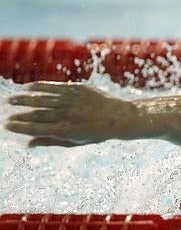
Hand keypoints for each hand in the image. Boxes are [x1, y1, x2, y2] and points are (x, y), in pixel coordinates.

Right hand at [5, 81, 135, 146]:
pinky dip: (40, 86)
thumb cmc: (96, 133)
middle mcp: (68, 115)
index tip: (8, 125)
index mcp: (67, 131)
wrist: (120, 117)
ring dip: (25, 99)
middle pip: (38, 114)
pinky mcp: (78, 89)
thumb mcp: (75, 142)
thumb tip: (28, 143)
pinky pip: (55, 86)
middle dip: (20, 114)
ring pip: (44, 98)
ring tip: (12, 99)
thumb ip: (51, 142)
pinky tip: (28, 87)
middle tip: (7, 114)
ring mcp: (73, 101)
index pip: (37, 129)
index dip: (20, 127)